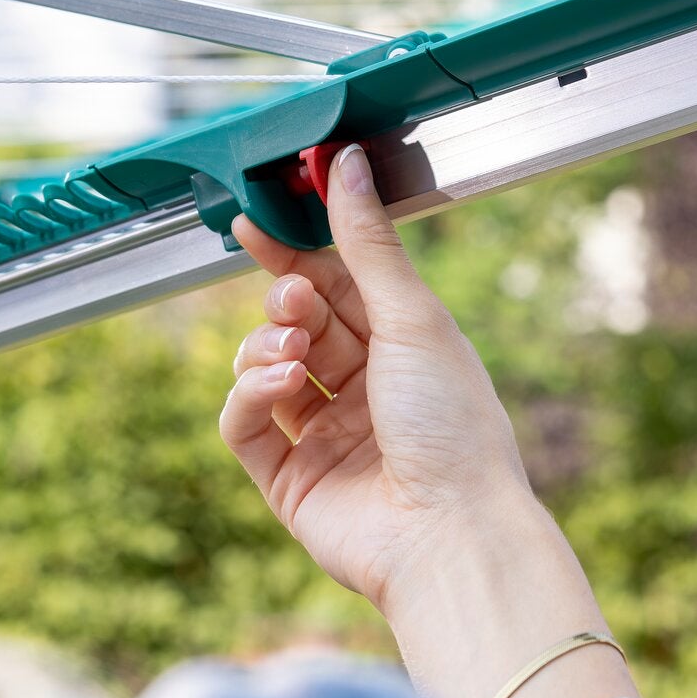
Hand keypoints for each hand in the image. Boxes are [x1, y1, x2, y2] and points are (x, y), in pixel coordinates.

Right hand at [221, 143, 530, 610]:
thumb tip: (345, 163)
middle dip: (283, 303)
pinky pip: (244, 424)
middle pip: (294, 323)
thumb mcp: (412, 316)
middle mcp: (362, 390)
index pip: (333, 285)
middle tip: (291, 301)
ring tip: (293, 357)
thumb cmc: (453, 426)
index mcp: (402, 348)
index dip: (292, 254)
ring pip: (261, 369)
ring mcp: (323, 436)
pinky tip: (277, 389)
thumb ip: (367, 242)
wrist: (450, 534)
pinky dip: (248, 396)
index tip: (254, 223)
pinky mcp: (289, 480)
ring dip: (264, 349)